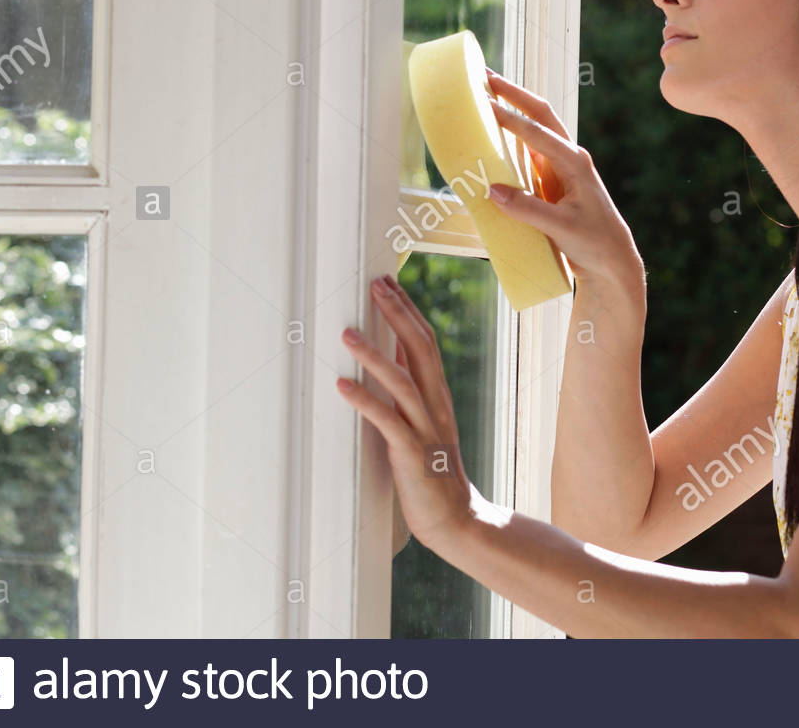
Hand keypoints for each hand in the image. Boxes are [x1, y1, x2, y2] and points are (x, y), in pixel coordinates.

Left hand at [336, 274, 477, 550]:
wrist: (456, 517)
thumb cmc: (433, 470)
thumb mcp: (424, 422)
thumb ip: (410, 391)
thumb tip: (390, 356)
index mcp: (438, 395)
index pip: (424, 341)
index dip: (406, 310)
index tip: (387, 282)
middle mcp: (435, 405)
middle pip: (420, 349)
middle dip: (396, 315)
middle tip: (375, 285)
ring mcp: (426, 428)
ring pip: (402, 382)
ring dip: (373, 355)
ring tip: (346, 333)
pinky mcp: (412, 453)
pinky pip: (387, 422)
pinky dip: (364, 401)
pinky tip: (342, 385)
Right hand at [484, 66, 644, 290]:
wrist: (612, 261)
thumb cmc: (595, 242)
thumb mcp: (561, 228)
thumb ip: (528, 209)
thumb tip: (493, 190)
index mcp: (575, 162)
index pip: (538, 132)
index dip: (510, 118)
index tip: (485, 103)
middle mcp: (568, 158)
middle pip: (540, 115)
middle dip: (513, 94)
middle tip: (485, 76)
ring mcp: (560, 168)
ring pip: (533, 130)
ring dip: (512, 111)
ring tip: (485, 94)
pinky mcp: (551, 181)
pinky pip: (527, 153)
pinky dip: (510, 139)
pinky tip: (492, 134)